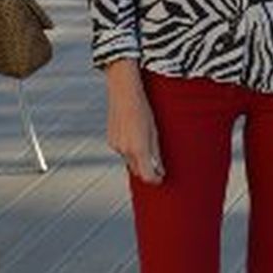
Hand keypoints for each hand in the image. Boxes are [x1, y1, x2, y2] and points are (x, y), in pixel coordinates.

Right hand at [104, 59, 164, 183]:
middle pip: (137, 171)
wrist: (124, 93)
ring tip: (145, 143)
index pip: (147, 176)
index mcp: (138, 149)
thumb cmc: (143, 110)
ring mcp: (116, 146)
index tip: (161, 177)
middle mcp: (125, 151)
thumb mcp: (154, 132)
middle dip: (146, 170)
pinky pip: (122, 152)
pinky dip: (129, 150)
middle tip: (157, 165)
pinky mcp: (111, 141)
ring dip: (138, 159)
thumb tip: (160, 170)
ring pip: (129, 161)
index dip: (156, 180)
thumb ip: (156, 154)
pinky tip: (134, 135)